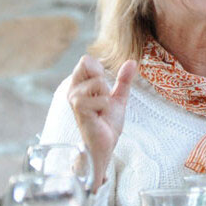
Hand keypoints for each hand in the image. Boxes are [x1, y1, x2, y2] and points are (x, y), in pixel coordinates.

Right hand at [67, 56, 135, 190]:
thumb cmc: (106, 123)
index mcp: (78, 84)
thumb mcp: (118, 98)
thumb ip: (124, 80)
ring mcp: (74, 98)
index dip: (100, 71)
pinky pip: (102, 98)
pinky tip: (99, 116)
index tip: (103, 90)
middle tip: (102, 101)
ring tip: (100, 110)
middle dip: (104, 82)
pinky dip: (106, 106)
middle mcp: (72, 89)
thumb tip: (132, 61)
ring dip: (106, 97)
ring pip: (99, 82)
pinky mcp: (79, 108)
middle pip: (89, 64)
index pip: (87, 60)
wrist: (103, 145)